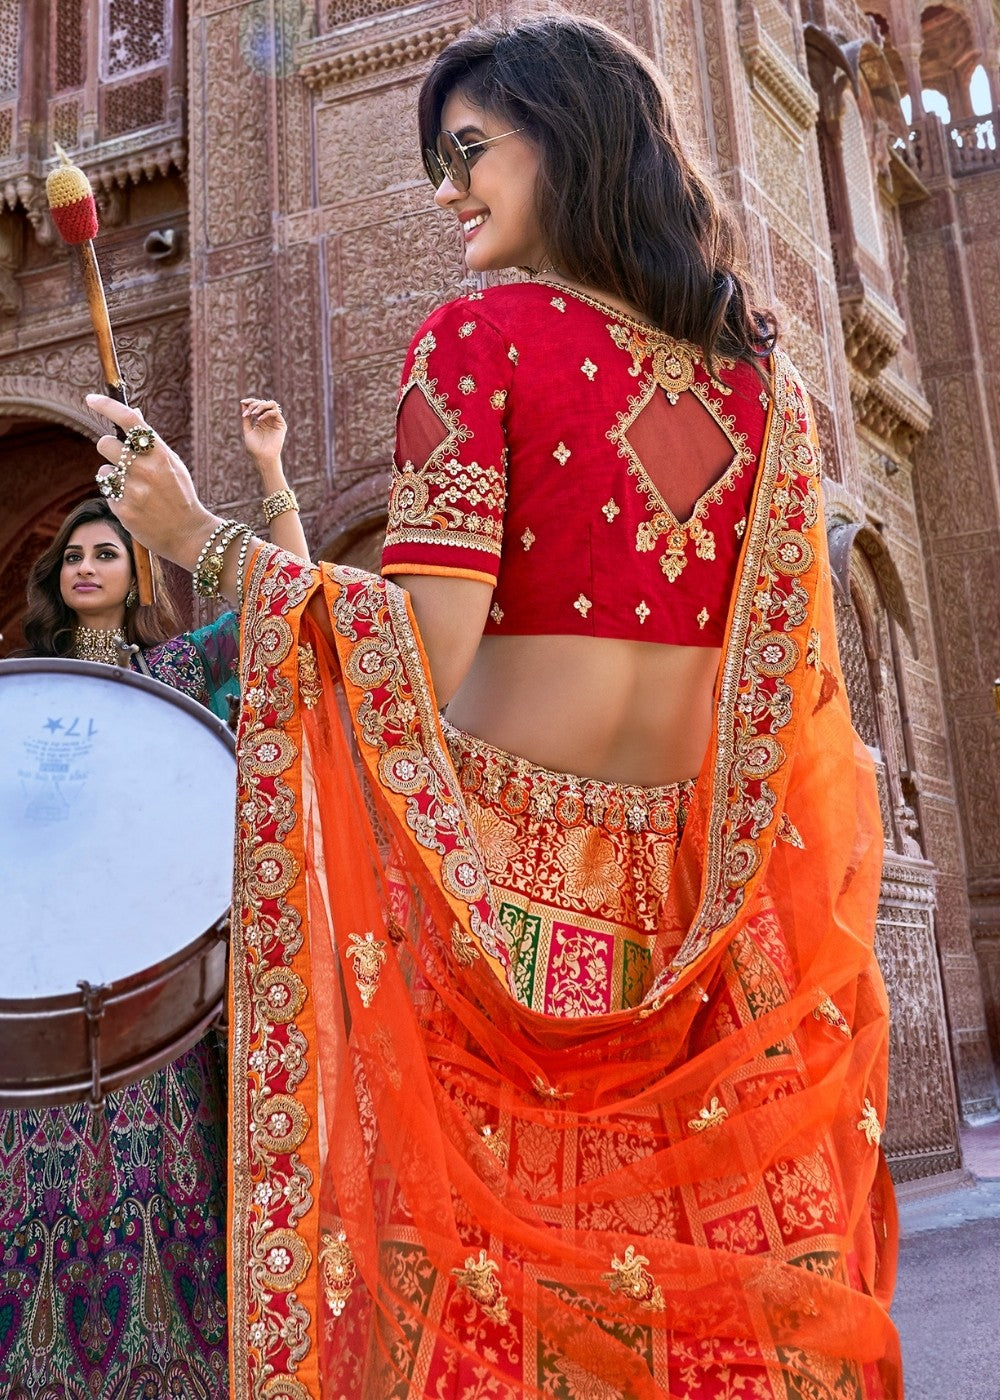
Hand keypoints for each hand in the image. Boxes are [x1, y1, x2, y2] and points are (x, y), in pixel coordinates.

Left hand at [86, 394, 216, 570]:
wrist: (188, 534)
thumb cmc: (180, 496)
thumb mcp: (173, 465)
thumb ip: (151, 442)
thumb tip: (134, 414)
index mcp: (160, 454)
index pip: (129, 421)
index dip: (107, 406)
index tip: (91, 400)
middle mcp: (145, 469)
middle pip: (105, 444)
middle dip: (109, 449)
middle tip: (121, 459)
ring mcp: (133, 490)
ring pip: (103, 471)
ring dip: (113, 477)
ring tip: (134, 489)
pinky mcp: (123, 509)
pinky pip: (107, 493)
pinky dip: (116, 497)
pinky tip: (134, 505)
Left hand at [241, 397, 286, 473]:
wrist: (262, 458)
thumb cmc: (254, 448)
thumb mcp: (247, 430)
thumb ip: (246, 417)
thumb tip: (243, 403)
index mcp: (261, 420)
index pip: (257, 405)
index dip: (250, 401)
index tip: (242, 402)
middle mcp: (269, 419)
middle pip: (264, 402)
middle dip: (254, 404)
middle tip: (248, 412)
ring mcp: (275, 421)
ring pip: (271, 404)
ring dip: (261, 406)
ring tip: (253, 413)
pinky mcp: (281, 425)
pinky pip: (275, 412)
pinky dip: (266, 413)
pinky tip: (259, 420)